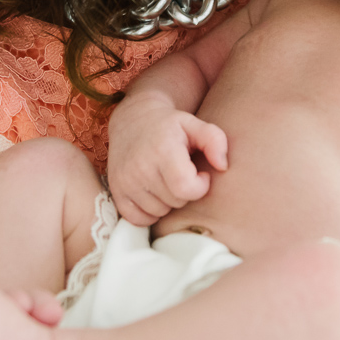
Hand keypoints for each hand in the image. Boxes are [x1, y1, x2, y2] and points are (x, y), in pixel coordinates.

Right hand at [106, 98, 227, 225]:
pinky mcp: (116, 191)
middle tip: (181, 173)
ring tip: (166, 180)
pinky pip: (139, 219)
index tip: (200, 174)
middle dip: (185, 192)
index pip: (186, 187)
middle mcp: (140, 167)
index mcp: (162, 150)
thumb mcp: (195, 124)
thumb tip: (223, 166)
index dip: (200, 186)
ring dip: (168, 202)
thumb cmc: (170, 126)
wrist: (132, 121)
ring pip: (159, 212)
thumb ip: (215, 140)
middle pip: (176, 202)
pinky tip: (154, 192)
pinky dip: (150, 212)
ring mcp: (125, 181)